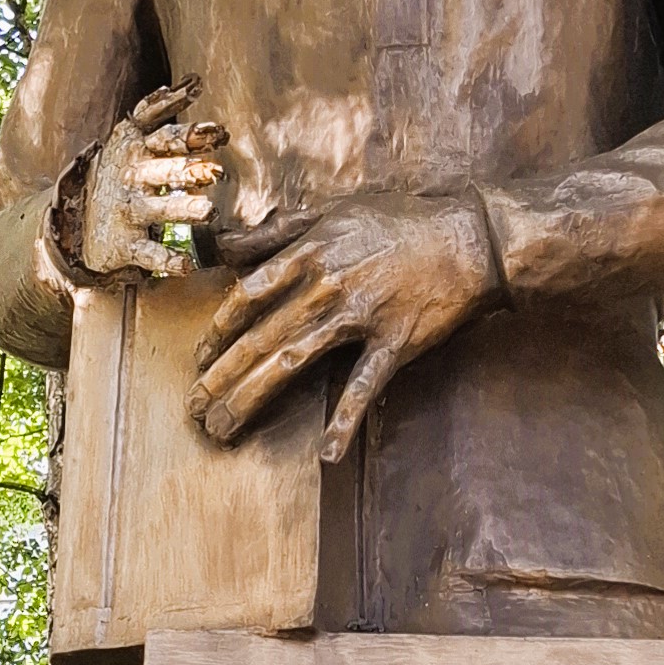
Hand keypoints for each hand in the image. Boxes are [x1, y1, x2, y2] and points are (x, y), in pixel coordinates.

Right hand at [72, 82, 227, 278]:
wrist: (75, 215)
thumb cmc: (120, 170)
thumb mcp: (131, 136)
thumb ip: (160, 111)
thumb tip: (195, 81)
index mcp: (136, 150)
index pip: (164, 135)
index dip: (190, 133)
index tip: (219, 132)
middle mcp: (132, 178)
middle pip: (161, 170)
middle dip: (186, 170)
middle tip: (214, 173)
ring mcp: (127, 211)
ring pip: (156, 210)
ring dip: (181, 209)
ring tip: (207, 212)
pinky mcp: (124, 243)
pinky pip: (147, 253)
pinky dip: (166, 259)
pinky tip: (186, 265)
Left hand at [193, 193, 501, 461]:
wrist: (469, 238)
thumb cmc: (400, 222)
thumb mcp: (332, 211)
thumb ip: (278, 231)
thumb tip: (227, 244)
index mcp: (308, 253)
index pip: (247, 297)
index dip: (217, 331)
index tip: (200, 358)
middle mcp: (325, 286)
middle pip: (258, 338)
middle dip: (219, 378)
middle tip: (195, 410)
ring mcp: (359, 316)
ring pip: (291, 362)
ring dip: (251, 398)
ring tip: (224, 429)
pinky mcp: (394, 343)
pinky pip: (364, 386)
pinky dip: (345, 420)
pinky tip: (327, 453)